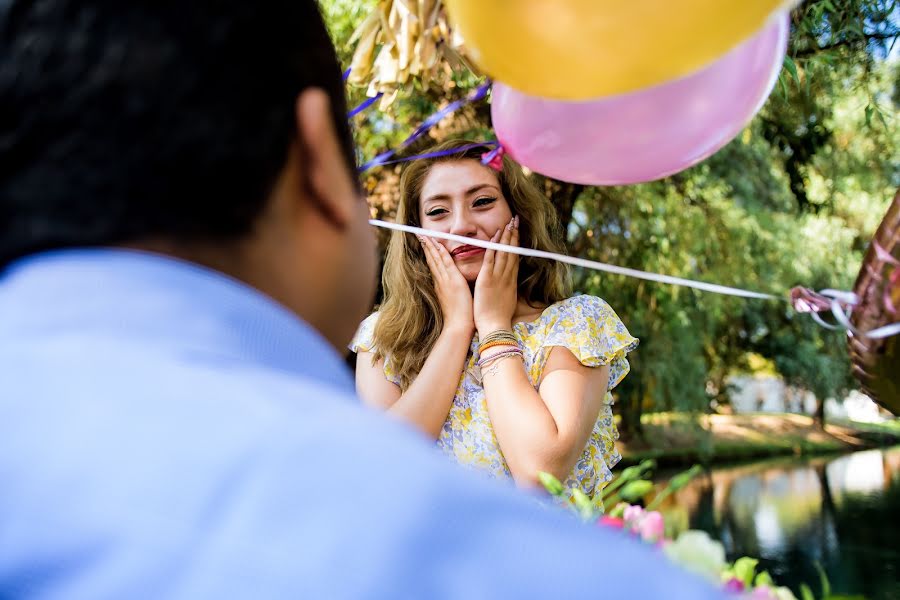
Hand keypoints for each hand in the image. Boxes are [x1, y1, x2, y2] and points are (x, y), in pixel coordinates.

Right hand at [419, 234, 473, 333]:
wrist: (458, 326)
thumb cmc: (458, 317)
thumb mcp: (452, 301)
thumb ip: (450, 292)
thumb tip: (452, 287)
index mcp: (440, 286)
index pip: (433, 266)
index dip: (428, 254)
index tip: (425, 244)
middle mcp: (440, 281)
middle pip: (431, 260)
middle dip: (426, 246)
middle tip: (420, 234)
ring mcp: (446, 280)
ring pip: (436, 259)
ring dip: (430, 246)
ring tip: (424, 235)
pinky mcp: (453, 281)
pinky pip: (446, 263)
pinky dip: (441, 253)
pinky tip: (437, 244)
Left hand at [474, 216, 518, 335]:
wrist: (495, 326)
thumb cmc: (498, 317)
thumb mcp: (506, 300)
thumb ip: (506, 289)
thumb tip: (507, 285)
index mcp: (511, 281)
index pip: (515, 258)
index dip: (516, 244)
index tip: (517, 232)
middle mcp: (507, 277)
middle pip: (512, 251)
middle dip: (514, 234)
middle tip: (515, 220)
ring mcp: (498, 277)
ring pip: (504, 252)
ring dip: (506, 236)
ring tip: (509, 222)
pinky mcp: (487, 280)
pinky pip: (491, 259)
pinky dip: (493, 247)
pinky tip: (495, 236)